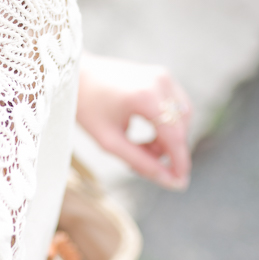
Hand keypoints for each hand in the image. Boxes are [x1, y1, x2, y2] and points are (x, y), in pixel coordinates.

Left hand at [76, 53, 191, 189]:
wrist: (76, 76)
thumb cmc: (87, 108)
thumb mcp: (110, 142)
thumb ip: (140, 162)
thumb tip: (169, 181)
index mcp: (145, 97)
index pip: (174, 136)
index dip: (179, 162)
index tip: (180, 183)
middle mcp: (159, 83)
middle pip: (180, 128)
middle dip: (169, 151)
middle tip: (146, 162)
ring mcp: (162, 76)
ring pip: (182, 118)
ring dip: (169, 138)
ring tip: (143, 146)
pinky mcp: (161, 76)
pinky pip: (176, 107)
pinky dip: (167, 125)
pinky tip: (148, 133)